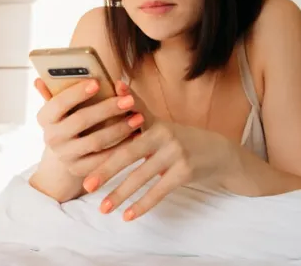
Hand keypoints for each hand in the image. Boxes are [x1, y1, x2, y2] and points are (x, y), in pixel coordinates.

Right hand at [34, 78, 144, 176]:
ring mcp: (65, 156)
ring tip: (138, 117)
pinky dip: (121, 147)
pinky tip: (136, 136)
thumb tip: (39, 80)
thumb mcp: (63, 105)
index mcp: (45, 117)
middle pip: (81, 121)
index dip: (77, 93)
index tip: (97, 82)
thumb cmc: (70, 117)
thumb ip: (59, 90)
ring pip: (96, 141)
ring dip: (120, 129)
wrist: (68, 152)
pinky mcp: (80, 170)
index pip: (59, 102)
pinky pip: (104, 160)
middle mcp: (52, 137)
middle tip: (129, 100)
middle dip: (108, 109)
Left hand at [81, 119, 234, 220]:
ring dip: (121, 194)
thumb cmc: (179, 138)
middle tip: (86, 185)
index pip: (123, 128)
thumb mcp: (160, 123)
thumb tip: (117, 84)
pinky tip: (127, 216)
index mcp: (153, 121)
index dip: (103, 136)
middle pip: (128, 154)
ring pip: (142, 176)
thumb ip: (137, 109)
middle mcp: (164, 134)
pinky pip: (159, 191)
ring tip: (103, 208)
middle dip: (105, 171)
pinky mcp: (185, 172)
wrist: (218, 152)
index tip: (82, 148)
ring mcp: (176, 153)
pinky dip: (142, 205)